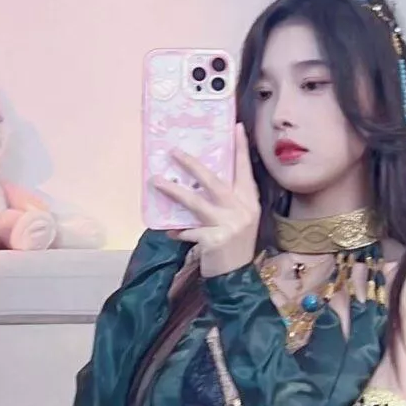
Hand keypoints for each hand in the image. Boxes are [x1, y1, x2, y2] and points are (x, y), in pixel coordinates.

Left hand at [150, 126, 260, 275]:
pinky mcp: (214, 239)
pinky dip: (177, 230)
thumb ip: (227, 202)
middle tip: (174, 152)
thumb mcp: (238, 220)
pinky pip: (189, 230)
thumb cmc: (234, 245)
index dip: (240, 149)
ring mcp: (228, 224)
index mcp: (249, 202)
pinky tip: (169, 231)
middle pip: (214, 181)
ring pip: (195, 202)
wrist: (237, 278)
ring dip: (174, 191)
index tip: (236, 128)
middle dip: (192, 165)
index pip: (245, 170)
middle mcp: (242, 210)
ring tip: (156, 181)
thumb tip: (200, 181)